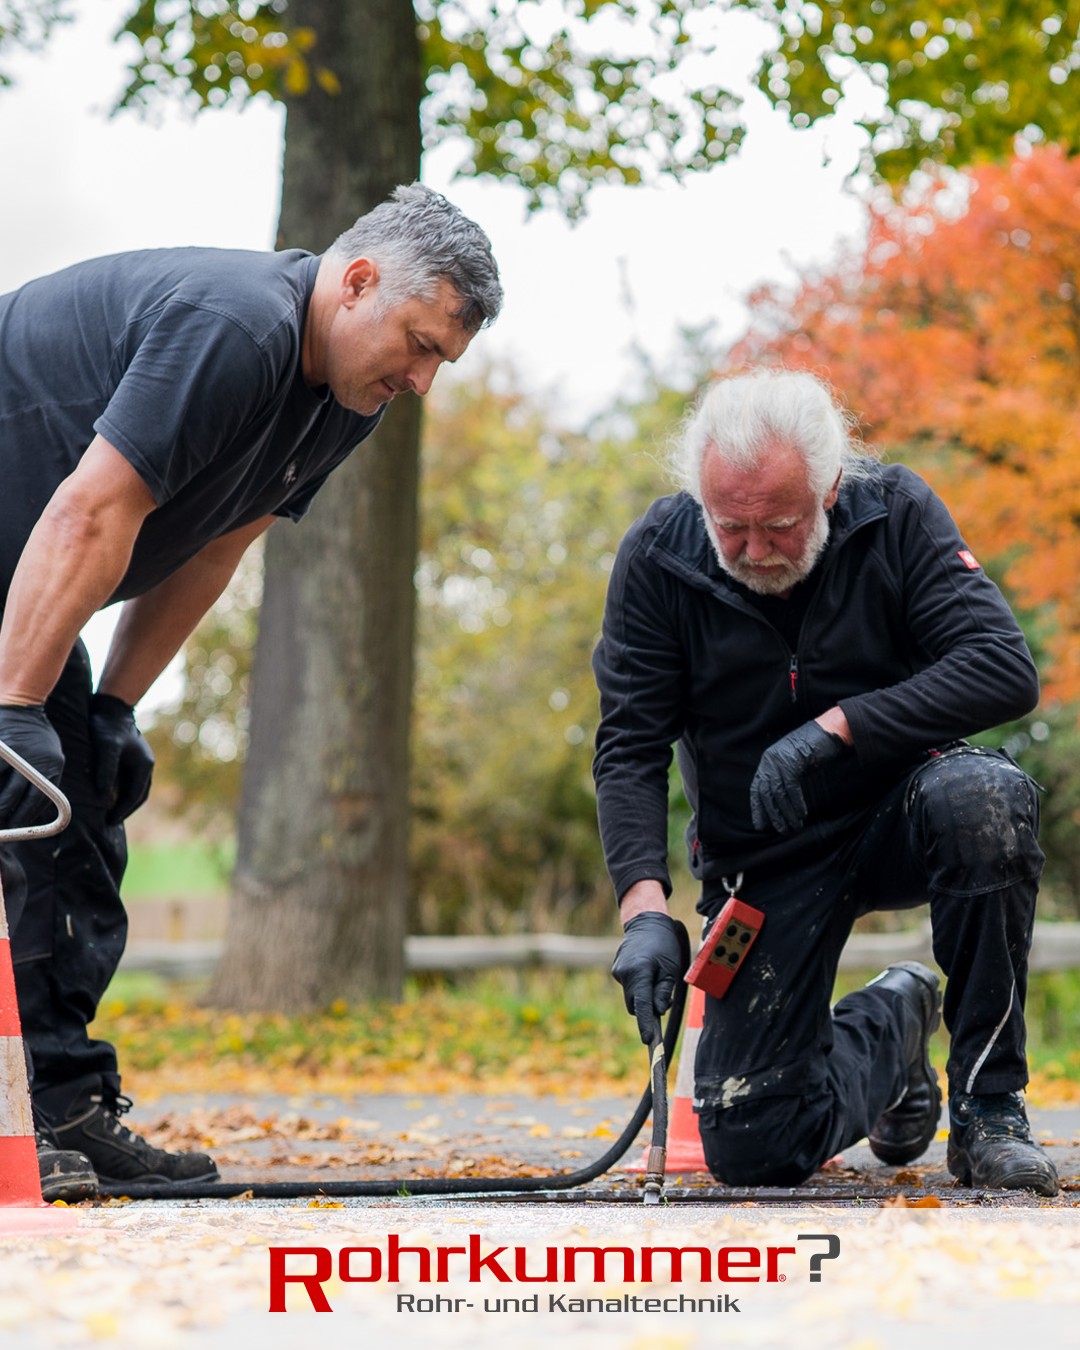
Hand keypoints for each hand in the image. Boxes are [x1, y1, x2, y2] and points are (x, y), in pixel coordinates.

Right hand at [0, 705, 64, 825]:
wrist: (23, 704)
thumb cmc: (37, 735)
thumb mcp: (51, 757)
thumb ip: (44, 781)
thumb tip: (31, 811)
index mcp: (51, 768)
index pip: (36, 802)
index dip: (22, 818)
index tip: (12, 829)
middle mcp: (33, 763)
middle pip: (12, 799)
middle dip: (2, 815)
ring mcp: (13, 756)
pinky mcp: (1, 750)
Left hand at [89, 694, 154, 824]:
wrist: (112, 707)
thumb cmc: (109, 727)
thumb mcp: (106, 748)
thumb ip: (106, 771)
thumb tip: (104, 796)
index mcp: (144, 766)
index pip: (135, 796)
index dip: (122, 811)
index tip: (110, 821)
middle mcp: (145, 766)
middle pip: (139, 795)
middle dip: (126, 809)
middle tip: (110, 821)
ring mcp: (140, 762)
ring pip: (136, 789)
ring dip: (125, 801)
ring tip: (111, 812)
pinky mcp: (132, 759)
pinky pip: (130, 781)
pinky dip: (122, 791)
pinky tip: (110, 794)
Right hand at [611, 911, 683, 1043]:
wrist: (646, 923)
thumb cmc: (663, 944)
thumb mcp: (670, 967)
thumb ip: (663, 990)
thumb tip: (657, 1011)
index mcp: (640, 971)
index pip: (641, 1004)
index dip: (645, 1024)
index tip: (648, 1039)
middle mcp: (624, 972)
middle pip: (634, 1004)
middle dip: (646, 1007)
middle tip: (663, 997)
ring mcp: (617, 971)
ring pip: (631, 996)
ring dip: (642, 995)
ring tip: (655, 977)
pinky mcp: (616, 970)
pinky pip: (628, 987)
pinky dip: (637, 986)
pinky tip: (645, 970)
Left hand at [750, 719, 847, 833]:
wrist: (828, 731)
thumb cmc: (813, 750)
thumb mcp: (793, 765)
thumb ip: (784, 779)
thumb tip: (779, 805)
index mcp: (767, 762)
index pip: (757, 789)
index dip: (758, 809)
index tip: (761, 826)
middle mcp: (770, 761)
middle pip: (765, 794)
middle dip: (772, 815)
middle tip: (781, 830)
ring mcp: (780, 760)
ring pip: (778, 793)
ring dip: (786, 813)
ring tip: (793, 826)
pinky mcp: (792, 761)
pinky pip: (791, 788)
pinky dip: (796, 803)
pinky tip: (802, 814)